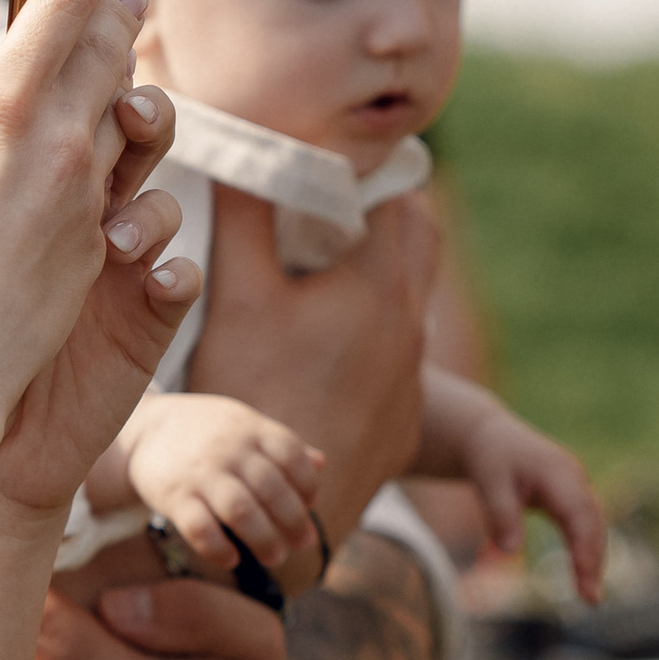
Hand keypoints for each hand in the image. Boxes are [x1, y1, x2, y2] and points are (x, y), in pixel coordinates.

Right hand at [113, 390, 325, 575]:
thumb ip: (281, 447)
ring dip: (264, 539)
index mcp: (250, 429)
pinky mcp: (173, 497)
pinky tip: (232, 559)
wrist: (144, 429)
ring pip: (240, 511)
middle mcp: (228, 449)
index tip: (310, 505)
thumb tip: (321, 464)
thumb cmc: (206, 433)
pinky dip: (219, 549)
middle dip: (293, 521)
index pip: (291, 455)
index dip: (307, 483)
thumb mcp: (244, 427)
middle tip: (302, 544)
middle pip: (271, 488)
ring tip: (275, 558)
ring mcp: (200, 473)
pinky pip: (200, 528)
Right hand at [185, 185, 435, 533]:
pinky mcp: (407, 420)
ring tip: (328, 279)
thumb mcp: (237, 296)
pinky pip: (401, 361)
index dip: (365, 174)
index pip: (397, 196)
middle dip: (387, 214)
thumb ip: (242, 218)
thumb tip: (237, 155)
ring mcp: (415, 377)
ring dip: (380, 279)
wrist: (286, 504)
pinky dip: (375, 340)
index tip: (333, 168)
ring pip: (414, 302)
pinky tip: (327, 354)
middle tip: (341, 208)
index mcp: (379, 283)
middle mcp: (412, 324)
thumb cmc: (257, 390)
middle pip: (421, 240)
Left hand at [419, 369, 607, 601]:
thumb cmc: (489, 458)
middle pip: (594, 524)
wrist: (489, 436)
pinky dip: (585, 550)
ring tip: (589, 596)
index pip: (580, 516)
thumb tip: (509, 552)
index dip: (585, 549)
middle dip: (595, 561)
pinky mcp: (570, 497)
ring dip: (594, 559)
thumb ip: (499, 514)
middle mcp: (575, 479)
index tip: (585, 581)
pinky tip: (582, 576)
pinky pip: (584, 526)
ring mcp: (576, 487)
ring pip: (594, 526)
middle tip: (591, 600)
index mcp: (560, 473)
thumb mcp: (488, 481)